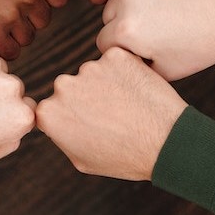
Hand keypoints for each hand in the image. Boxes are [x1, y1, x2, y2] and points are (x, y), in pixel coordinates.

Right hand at [36, 47, 186, 180]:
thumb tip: (56, 119)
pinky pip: (115, 61)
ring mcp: (90, 68)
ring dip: (107, 83)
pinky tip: (137, 91)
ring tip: (128, 106)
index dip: (72, 117)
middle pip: (71, 87)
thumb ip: (61, 134)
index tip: (89, 124)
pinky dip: (125, 71)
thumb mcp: (81, 159)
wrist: (165, 142)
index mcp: (49, 113)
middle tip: (112, 115)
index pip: (52, 108)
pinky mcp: (115, 56)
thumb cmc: (125, 157)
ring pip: (94, 73)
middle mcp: (63, 86)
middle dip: (86, 97)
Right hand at [98, 0, 214, 79]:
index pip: (105, 40)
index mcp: (127, 31)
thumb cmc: (213, 38)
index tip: (151, 42)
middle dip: (129, 18)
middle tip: (164, 22)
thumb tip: (118, 58)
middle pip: (111, 11)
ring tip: (177, 0)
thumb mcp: (172, 69)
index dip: (126, 45)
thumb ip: (136, 66)